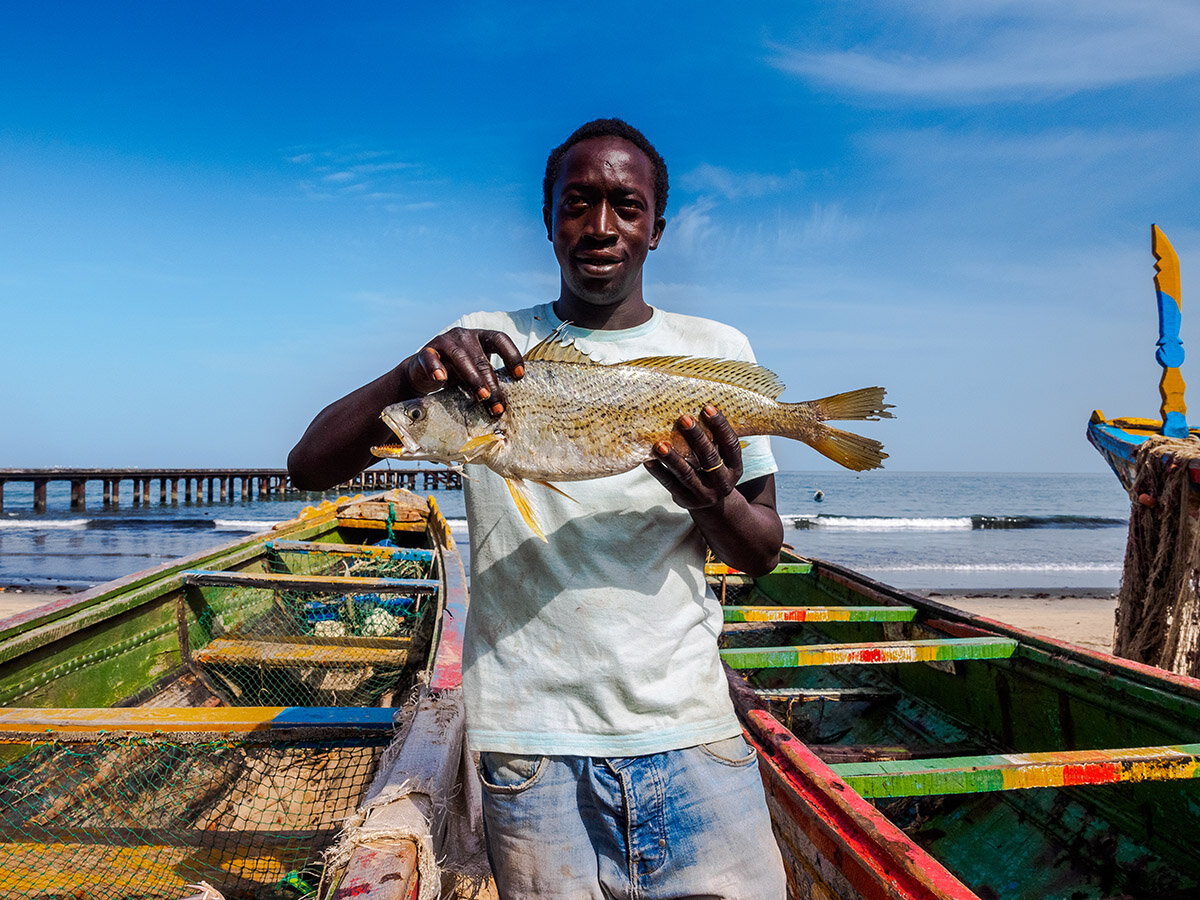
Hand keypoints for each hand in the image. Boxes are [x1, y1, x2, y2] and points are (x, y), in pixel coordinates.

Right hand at [403, 328, 524, 415]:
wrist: (423, 374)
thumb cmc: (456, 374)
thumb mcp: (475, 375)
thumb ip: (489, 381)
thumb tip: (507, 405)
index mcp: (481, 338)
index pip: (500, 340)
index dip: (512, 355)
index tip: (519, 376)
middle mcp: (465, 336)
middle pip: (481, 358)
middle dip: (492, 383)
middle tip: (497, 404)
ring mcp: (445, 341)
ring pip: (461, 357)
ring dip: (473, 378)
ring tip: (482, 397)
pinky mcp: (426, 352)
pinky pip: (431, 358)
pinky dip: (436, 368)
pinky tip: (441, 378)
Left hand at [644, 405, 743, 509]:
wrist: (712, 504)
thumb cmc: (713, 469)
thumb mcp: (721, 458)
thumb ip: (713, 439)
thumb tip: (696, 408)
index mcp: (735, 467)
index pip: (730, 444)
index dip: (720, 426)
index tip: (707, 407)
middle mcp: (723, 482)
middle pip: (709, 458)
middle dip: (696, 437)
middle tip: (684, 418)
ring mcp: (705, 494)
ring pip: (687, 474)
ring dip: (672, 458)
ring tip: (659, 444)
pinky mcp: (686, 500)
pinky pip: (670, 484)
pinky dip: (659, 472)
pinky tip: (648, 460)